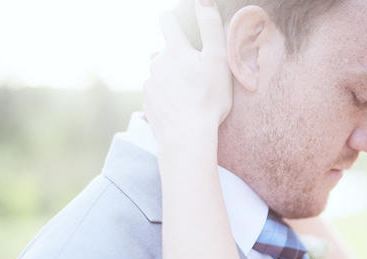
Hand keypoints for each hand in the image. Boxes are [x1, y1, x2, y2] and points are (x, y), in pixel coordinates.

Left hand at [144, 0, 231, 166]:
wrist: (187, 136)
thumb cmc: (207, 98)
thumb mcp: (218, 60)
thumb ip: (211, 27)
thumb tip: (204, 0)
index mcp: (174, 50)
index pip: (167, 22)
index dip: (172, 19)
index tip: (178, 24)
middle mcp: (157, 64)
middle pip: (163, 51)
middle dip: (175, 56)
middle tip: (194, 72)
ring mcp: (150, 85)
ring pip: (159, 74)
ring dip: (170, 78)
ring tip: (188, 94)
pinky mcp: (148, 105)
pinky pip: (156, 95)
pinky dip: (166, 98)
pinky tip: (179, 109)